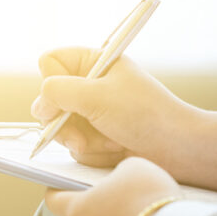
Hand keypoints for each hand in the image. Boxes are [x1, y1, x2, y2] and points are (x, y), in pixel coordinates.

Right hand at [33, 47, 216, 192]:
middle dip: (63, 122)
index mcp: (95, 63)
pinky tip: (115, 150)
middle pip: (49, 100)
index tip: (62, 99)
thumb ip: (58, 91)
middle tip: (78, 135)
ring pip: (60, 128)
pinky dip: (94, 152)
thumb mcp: (96, 95)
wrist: (177, 150)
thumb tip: (40, 102)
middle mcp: (91, 86)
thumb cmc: (144, 115)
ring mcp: (94, 113)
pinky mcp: (98, 138)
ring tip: (110, 142)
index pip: (51, 63)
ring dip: (82, 140)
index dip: (51, 82)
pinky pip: (76, 147)